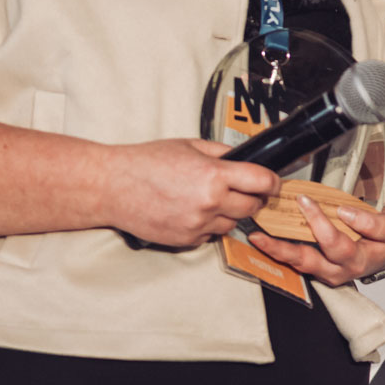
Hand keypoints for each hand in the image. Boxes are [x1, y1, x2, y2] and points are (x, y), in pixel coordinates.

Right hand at [98, 139, 278, 246]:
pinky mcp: (186, 240)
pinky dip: (209, 225)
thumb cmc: (147, 162)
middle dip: (255, 198)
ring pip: (232, 223)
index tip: (272, 182)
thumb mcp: (190, 145)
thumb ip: (222, 153)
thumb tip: (246, 158)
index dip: (272, 182)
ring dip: (230, 212)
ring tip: (213, 198)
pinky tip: (194, 210)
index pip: (263, 182)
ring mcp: (198, 224)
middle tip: (247, 190)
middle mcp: (210, 202)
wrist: (112, 186)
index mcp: (214, 175)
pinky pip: (211, 235)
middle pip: (253, 206)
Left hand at [248, 195, 384, 287]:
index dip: (319, 223)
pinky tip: (265, 237)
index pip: (334, 244)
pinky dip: (278, 250)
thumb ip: (372, 223)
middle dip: (282, 248)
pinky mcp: (316, 268)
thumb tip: (345, 213)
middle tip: (260, 235)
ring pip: (296, 265)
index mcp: (357, 261)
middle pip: (306, 262)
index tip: (306, 202)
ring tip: (255, 238)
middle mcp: (337, 272)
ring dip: (274, 252)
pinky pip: (295, 261)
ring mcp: (324, 273)